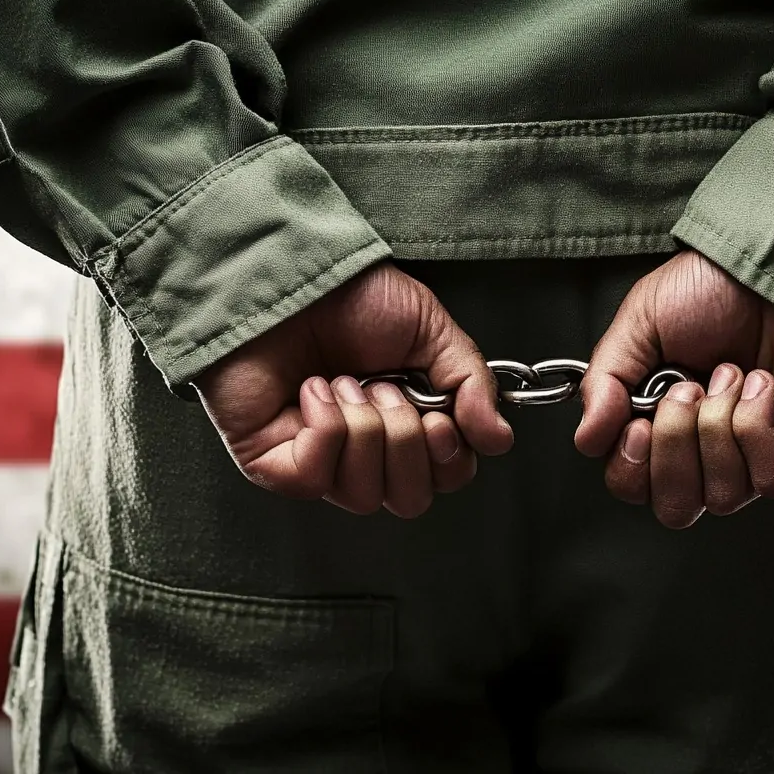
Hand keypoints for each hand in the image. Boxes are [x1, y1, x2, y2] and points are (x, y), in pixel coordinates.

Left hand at [193, 261, 513, 517]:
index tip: (440, 419)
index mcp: (407, 423)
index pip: (445, 477)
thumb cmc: (351, 297)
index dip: (450, 458)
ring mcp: (318, 462)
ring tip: (346, 383)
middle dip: (405, 443)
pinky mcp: (274, 463)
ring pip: (365, 495)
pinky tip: (313, 391)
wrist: (292, 274)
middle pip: (410, 500)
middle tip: (386, 390)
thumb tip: (499, 438)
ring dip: (364, 430)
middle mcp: (365, 452)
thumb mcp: (431, 329)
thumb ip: (470, 384)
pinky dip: (324, 430)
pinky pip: (315, 479)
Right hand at [574, 250, 773, 527]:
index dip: (631, 467)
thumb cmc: (716, 289)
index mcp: (664, 425)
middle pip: (675, 507)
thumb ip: (606, 382)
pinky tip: (762, 387)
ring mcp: (757, 458)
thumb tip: (588, 439)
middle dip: (674, 448)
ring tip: (731, 375)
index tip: (637, 424)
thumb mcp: (640, 324)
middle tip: (687, 390)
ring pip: (721, 495)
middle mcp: (709, 450)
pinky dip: (758, 428)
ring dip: (718, 427)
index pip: (634, 486)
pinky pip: (769, 479)